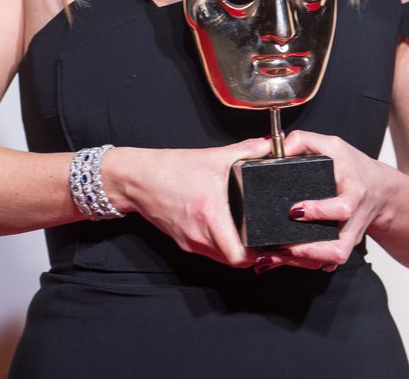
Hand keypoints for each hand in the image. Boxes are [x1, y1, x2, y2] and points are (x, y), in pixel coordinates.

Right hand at [106, 138, 272, 268]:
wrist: (138, 179)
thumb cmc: (171, 169)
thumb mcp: (213, 156)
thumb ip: (246, 151)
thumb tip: (269, 146)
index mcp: (210, 213)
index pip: (239, 255)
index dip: (258, 255)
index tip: (270, 245)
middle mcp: (200, 234)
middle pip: (234, 261)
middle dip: (252, 254)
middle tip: (265, 241)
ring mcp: (190, 241)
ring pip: (221, 258)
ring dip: (236, 251)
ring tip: (249, 236)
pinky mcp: (183, 242)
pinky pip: (208, 251)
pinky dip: (220, 245)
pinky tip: (226, 229)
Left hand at [253, 130, 391, 273]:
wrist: (379, 190)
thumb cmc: (353, 166)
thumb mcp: (332, 145)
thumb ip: (303, 141)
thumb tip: (276, 149)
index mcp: (354, 193)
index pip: (343, 208)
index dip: (321, 211)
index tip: (296, 209)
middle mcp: (353, 220)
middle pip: (339, 248)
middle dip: (310, 251)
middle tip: (283, 246)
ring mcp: (348, 236)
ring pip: (331, 260)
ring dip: (303, 261)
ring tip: (275, 256)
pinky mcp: (341, 245)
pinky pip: (325, 262)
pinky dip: (304, 263)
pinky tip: (280, 260)